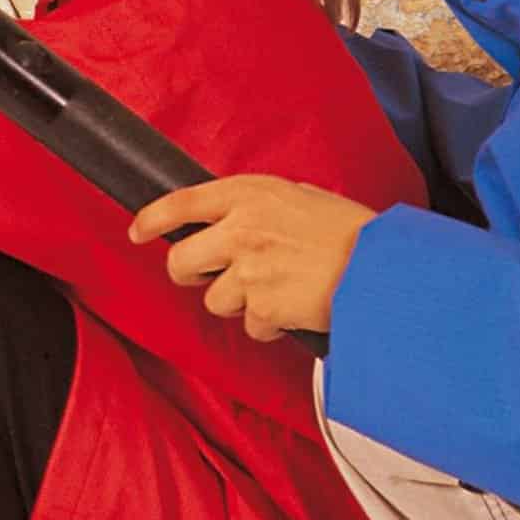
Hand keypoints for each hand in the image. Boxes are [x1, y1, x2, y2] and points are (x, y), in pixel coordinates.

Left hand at [130, 175, 378, 340]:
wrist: (383, 268)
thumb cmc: (351, 233)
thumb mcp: (301, 198)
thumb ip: (261, 207)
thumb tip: (233, 221)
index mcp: (251, 193)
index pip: (182, 202)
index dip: (152, 218)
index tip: (137, 230)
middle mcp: (242, 228)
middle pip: (181, 261)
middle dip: (192, 275)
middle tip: (213, 278)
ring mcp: (248, 269)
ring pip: (215, 300)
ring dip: (241, 303)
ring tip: (280, 290)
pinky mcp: (261, 306)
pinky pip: (250, 326)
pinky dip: (268, 325)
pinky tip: (294, 309)